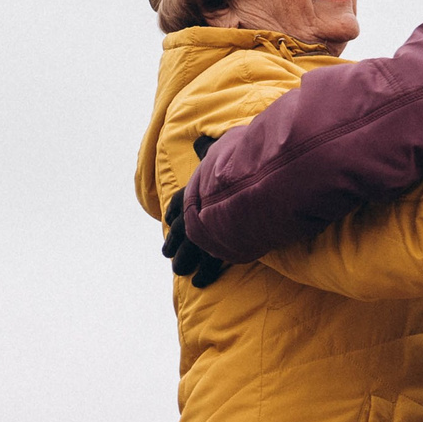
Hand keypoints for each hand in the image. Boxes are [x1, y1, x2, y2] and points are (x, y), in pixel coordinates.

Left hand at [161, 134, 229, 288]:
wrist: (254, 182)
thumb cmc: (242, 162)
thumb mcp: (222, 147)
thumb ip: (209, 148)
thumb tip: (200, 140)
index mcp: (196, 188)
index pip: (179, 203)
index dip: (173, 213)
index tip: (169, 222)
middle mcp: (197, 211)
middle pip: (179, 231)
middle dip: (173, 243)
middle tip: (167, 253)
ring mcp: (207, 229)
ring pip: (189, 251)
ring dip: (183, 262)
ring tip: (179, 270)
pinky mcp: (221, 245)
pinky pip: (210, 264)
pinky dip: (205, 274)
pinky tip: (199, 282)